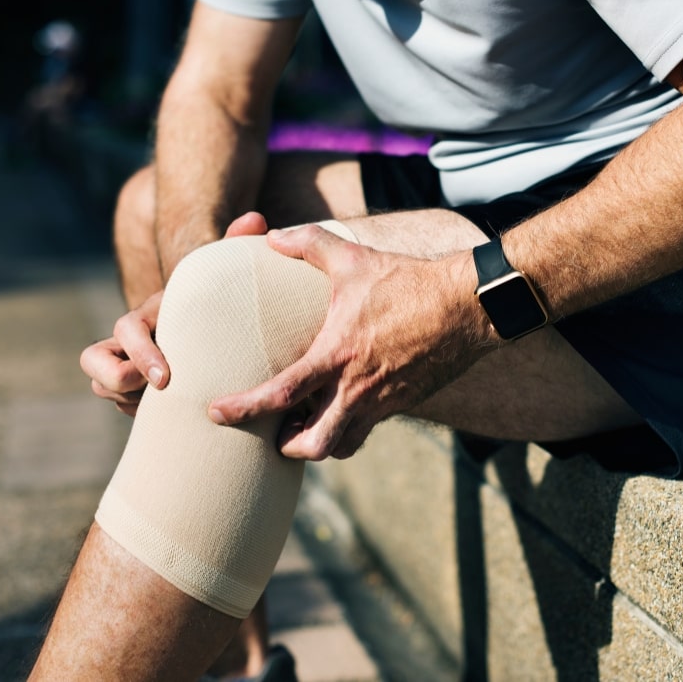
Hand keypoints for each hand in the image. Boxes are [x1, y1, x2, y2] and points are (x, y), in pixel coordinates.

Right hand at [81, 211, 270, 414]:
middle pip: (93, 362)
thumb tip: (255, 219)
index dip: (139, 354)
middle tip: (160, 392)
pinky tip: (177, 414)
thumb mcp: (226, 277)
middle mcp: (130, 339)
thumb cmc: (223, 301)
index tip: (166, 378)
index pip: (124, 330)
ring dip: (130, 400)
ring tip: (171, 403)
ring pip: (104, 387)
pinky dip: (142, 413)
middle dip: (119, 380)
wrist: (217, 329)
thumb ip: (235, 246)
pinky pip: (123, 406)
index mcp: (150, 314)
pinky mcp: (135, 390)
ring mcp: (128, 365)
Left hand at [207, 224, 487, 460]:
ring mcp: (383, 401)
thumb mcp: (354, 258)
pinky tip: (341, 409)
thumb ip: (308, 243)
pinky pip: (368, 430)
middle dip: (287, 447)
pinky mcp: (403, 404)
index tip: (216, 413)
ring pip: (342, 446)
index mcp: (337, 354)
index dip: (243, 409)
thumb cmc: (408, 281)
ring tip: (305, 424)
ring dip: (319, 443)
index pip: (281, 395)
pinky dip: (348, 430)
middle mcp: (357, 388)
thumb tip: (272, 235)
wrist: (467, 306)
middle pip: (313, 444)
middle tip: (273, 431)